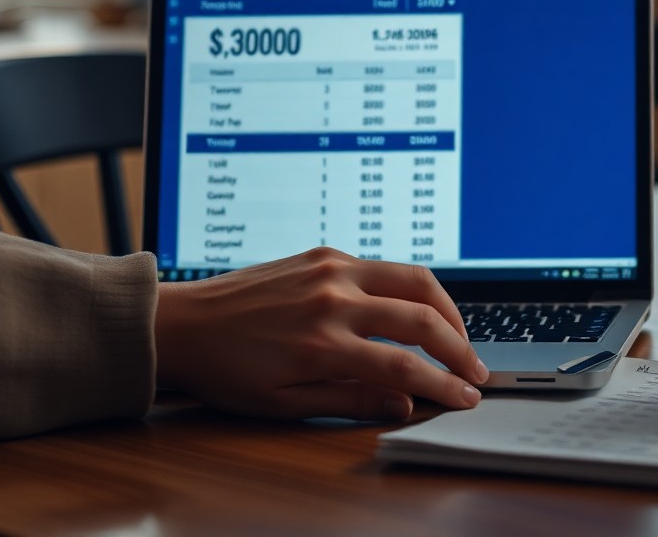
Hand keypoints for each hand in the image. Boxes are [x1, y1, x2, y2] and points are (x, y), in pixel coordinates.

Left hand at [153, 248, 488, 420]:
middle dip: (460, 347)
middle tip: (476, 369)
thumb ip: (349, 402)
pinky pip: (385, 266)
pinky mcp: (325, 253)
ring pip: (415, 279)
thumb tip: (404, 404)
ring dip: (447, 309)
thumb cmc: (227, 369)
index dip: (444, 384)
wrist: (181, 323)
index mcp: (321, 343)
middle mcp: (333, 299)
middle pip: (423, 317)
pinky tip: (415, 311)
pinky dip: (412, 289)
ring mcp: (331, 269)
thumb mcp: (283, 404)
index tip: (466, 397)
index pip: (404, 366)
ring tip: (458, 337)